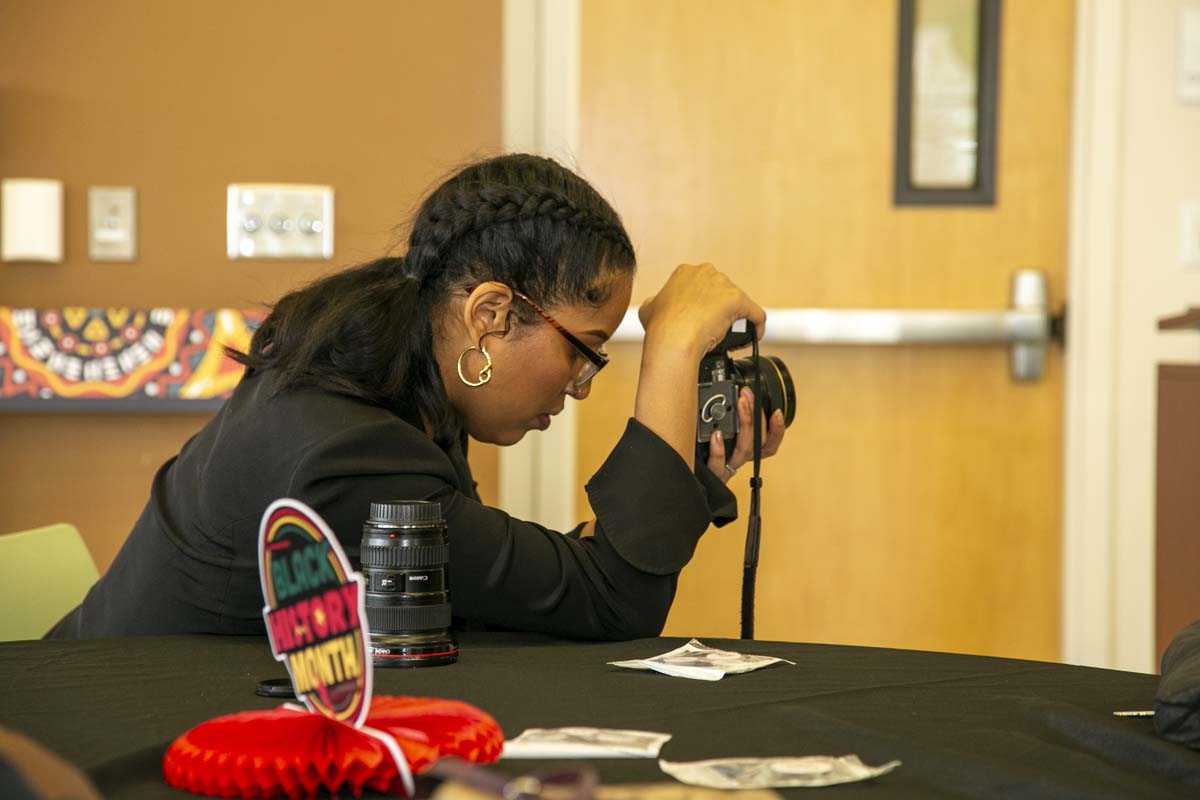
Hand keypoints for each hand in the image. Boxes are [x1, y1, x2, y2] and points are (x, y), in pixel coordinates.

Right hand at [638, 263, 765, 356]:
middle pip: (722, 291)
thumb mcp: (648, 309)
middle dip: (720, 309)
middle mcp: (706, 272)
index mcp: (685, 272)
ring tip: (730, 338)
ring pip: (739, 302)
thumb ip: (655, 302)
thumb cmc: (661, 328)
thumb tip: (656, 303)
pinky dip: (757, 325)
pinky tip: (753, 337)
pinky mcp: (738, 300)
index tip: (700, 319)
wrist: (673, 340)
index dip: (703, 304)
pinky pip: (756, 313)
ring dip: (738, 319)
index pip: (702, 286)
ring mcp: (723, 285)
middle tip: (714, 330)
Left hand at [704, 387, 785, 483]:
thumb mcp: (712, 434)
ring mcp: (725, 469)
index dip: (777, 431)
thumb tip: (726, 395)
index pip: (768, 444)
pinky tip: (716, 437)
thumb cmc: (695, 456)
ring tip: (739, 406)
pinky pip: (718, 466)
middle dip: (756, 416)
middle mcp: (736, 460)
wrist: (679, 483)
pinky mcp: (711, 476)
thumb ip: (722, 419)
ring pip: (744, 451)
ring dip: (745, 425)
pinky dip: (719, 451)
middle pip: (758, 443)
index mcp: (740, 452)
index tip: (777, 412)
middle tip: (748, 397)